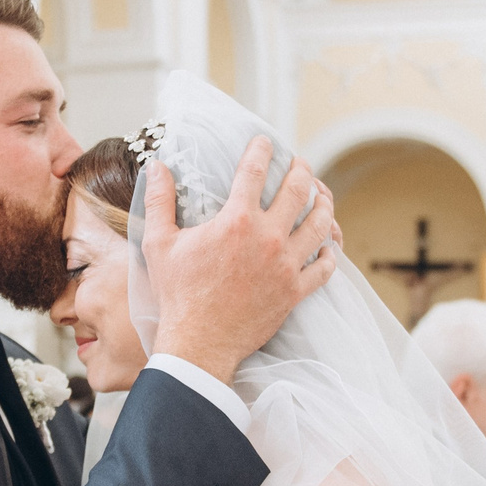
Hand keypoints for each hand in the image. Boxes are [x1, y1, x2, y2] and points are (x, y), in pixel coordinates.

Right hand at [142, 137, 336, 384]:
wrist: (199, 343)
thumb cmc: (177, 294)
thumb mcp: (159, 243)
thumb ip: (159, 201)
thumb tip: (156, 167)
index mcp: (236, 221)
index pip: (255, 171)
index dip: (262, 151)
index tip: (265, 143)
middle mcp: (268, 237)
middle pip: (298, 190)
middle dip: (302, 170)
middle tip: (300, 164)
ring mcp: (286, 265)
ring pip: (319, 224)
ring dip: (323, 205)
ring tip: (321, 196)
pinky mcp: (295, 291)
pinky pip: (325, 267)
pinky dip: (329, 253)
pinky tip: (327, 246)